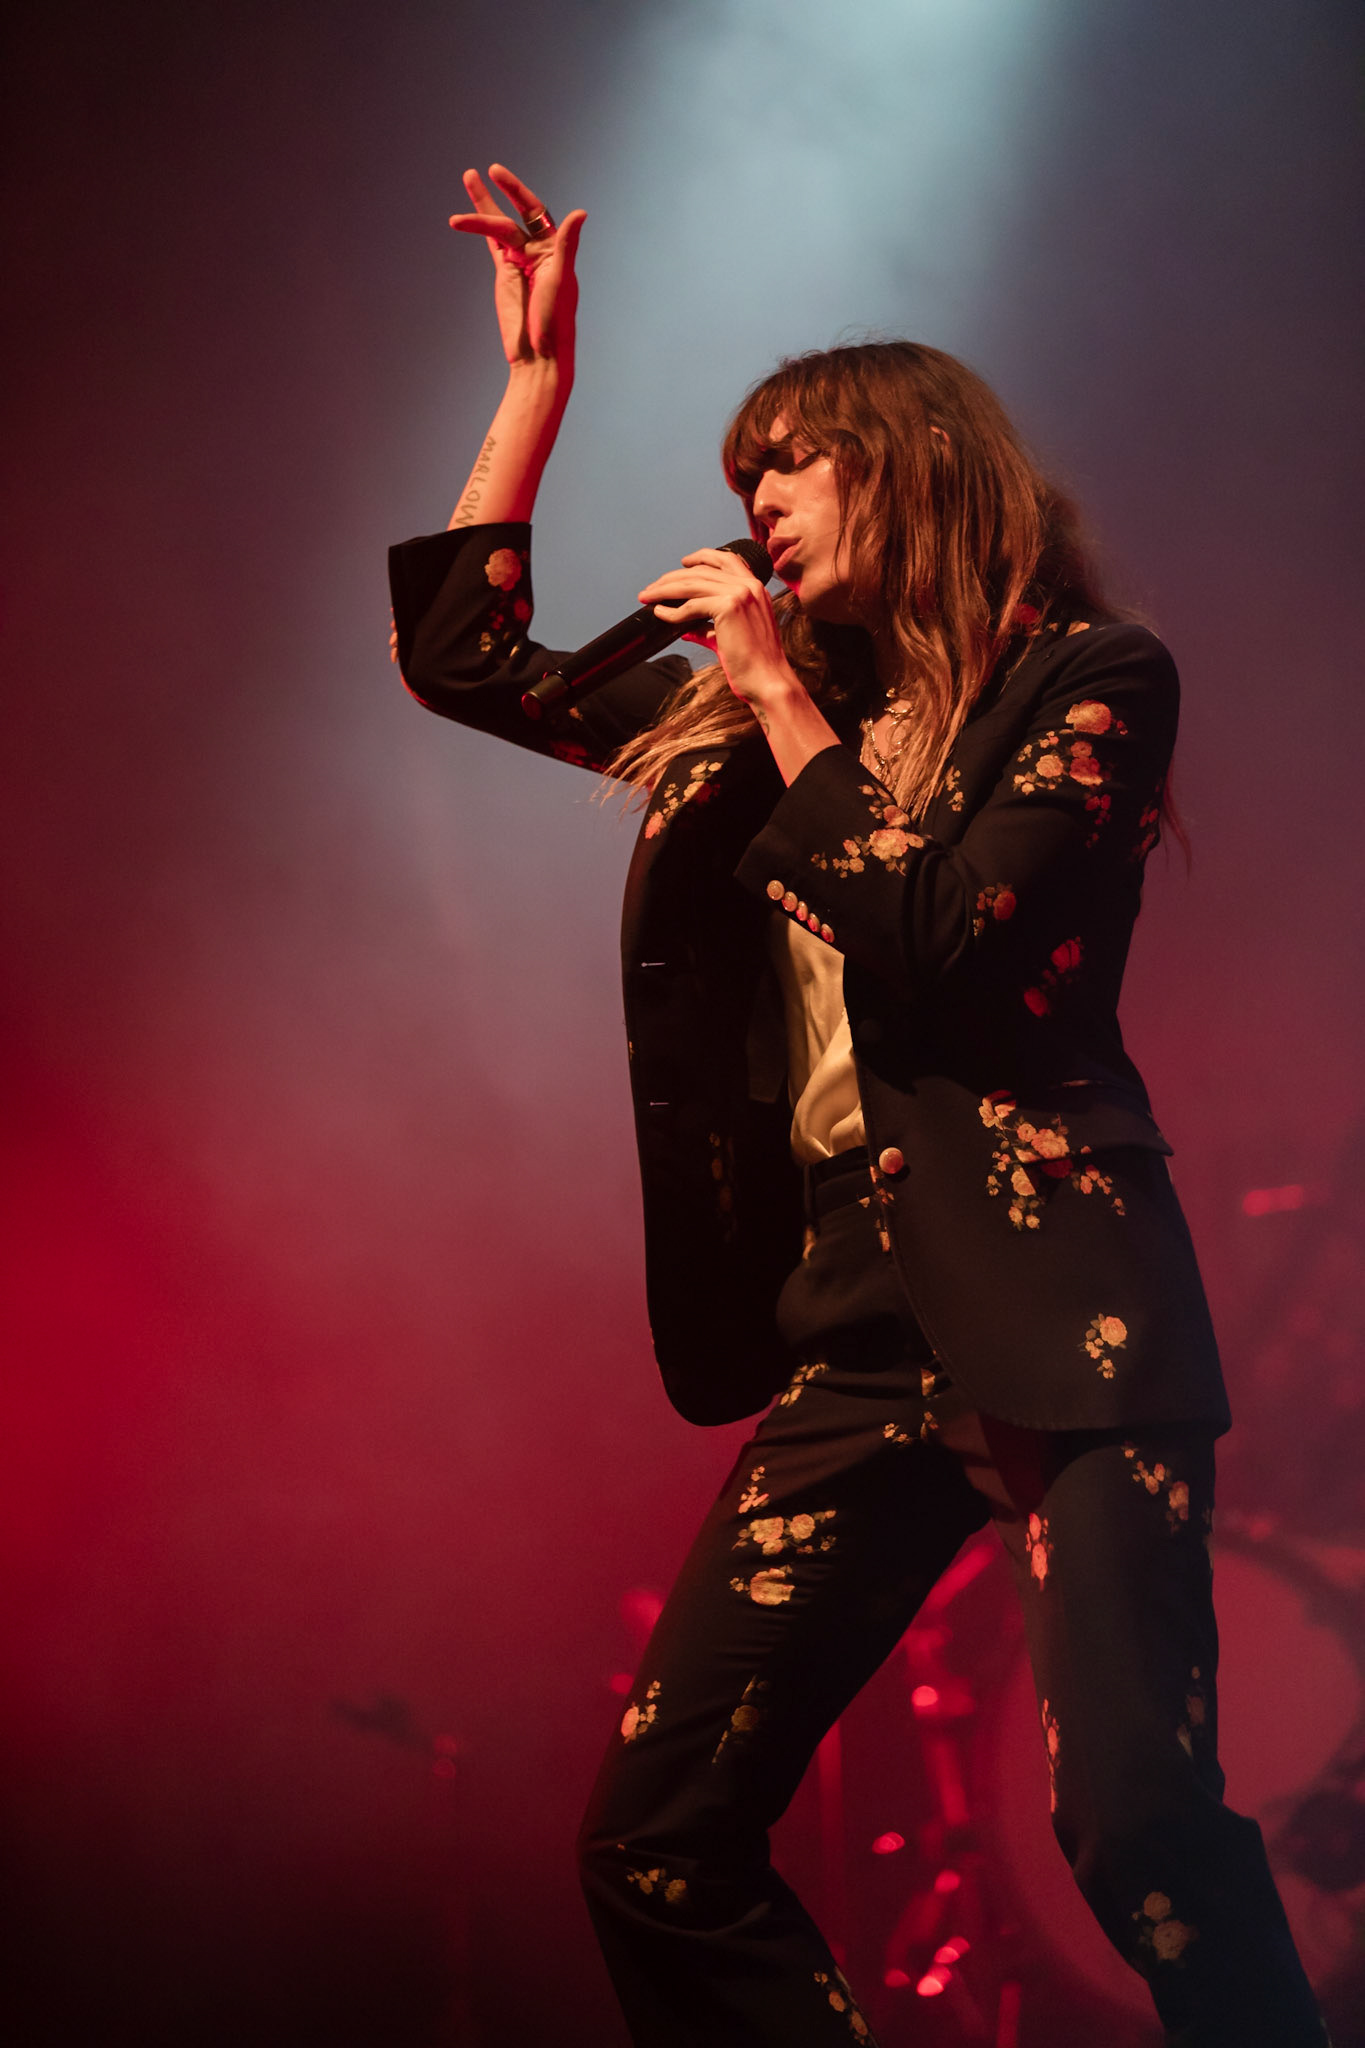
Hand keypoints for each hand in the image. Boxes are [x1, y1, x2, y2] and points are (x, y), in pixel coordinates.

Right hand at [450, 163, 585, 369]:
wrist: (539, 355)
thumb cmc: (555, 322)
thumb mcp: (560, 279)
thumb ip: (566, 244)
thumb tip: (580, 212)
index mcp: (555, 249)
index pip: (534, 211)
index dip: (515, 191)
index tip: (497, 174)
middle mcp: (538, 251)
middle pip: (511, 216)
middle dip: (495, 195)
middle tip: (476, 173)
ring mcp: (519, 262)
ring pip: (497, 228)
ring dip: (481, 207)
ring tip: (466, 180)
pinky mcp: (505, 274)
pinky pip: (492, 245)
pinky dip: (480, 230)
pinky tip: (469, 214)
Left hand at [638, 550, 799, 716]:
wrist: (768, 681)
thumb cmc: (754, 664)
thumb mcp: (730, 637)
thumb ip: (709, 628)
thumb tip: (685, 629)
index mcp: (755, 588)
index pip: (725, 560)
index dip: (701, 557)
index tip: (683, 563)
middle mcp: (749, 585)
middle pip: (702, 571)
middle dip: (672, 578)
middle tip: (652, 588)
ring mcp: (740, 593)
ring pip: (693, 583)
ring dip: (665, 589)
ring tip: (647, 597)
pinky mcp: (729, 607)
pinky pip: (691, 605)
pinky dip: (672, 610)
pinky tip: (660, 614)